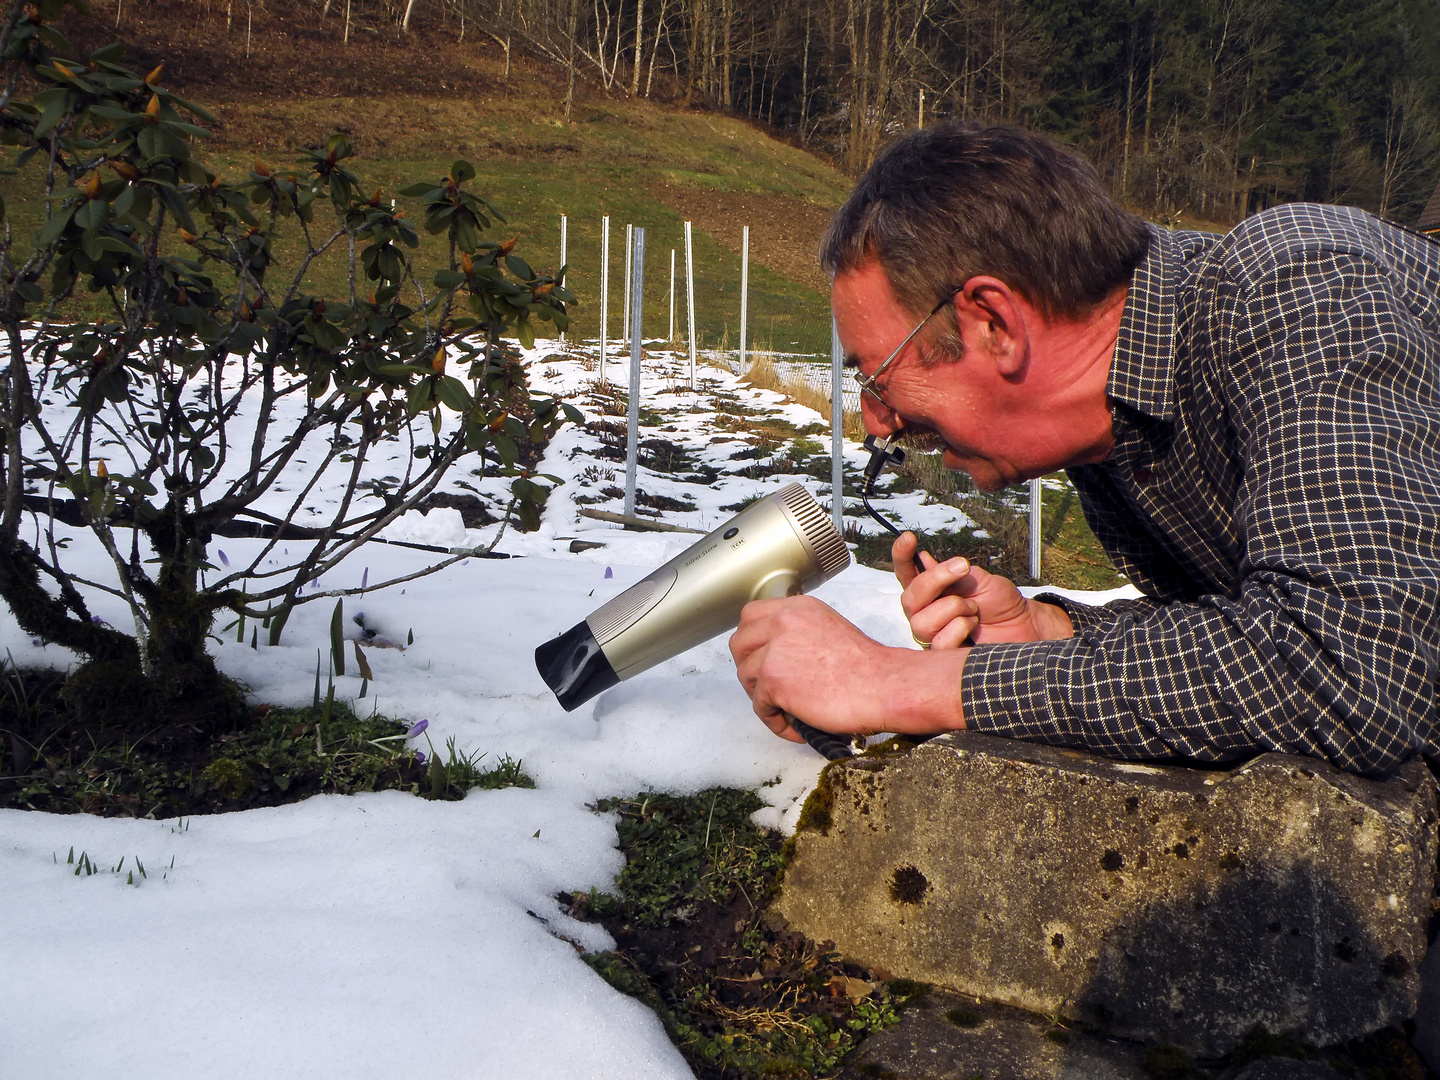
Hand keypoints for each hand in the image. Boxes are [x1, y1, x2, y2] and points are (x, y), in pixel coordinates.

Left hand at [729, 595, 966, 742]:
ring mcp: (774, 650)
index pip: (751, 616)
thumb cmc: (868, 668)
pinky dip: (775, 721)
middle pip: (739, 643)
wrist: (885, 686)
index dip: (752, 641)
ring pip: (746, 676)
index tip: (761, 657)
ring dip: (762, 696)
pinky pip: (759, 706)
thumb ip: (800, 633)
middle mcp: (783, 621)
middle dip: (749, 667)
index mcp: (798, 608)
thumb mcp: (829, 629)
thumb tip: (778, 653)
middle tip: (768, 686)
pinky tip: (796, 725)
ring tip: (787, 709)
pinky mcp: (773, 679)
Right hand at [892, 532, 1072, 645]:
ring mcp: (933, 636)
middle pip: (909, 599)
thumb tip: (924, 561)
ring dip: (952, 608)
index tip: (909, 537)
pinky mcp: (946, 657)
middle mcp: (925, 613)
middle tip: (963, 568)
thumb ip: (951, 574)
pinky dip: (958, 628)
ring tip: (974, 609)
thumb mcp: (978, 579)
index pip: (906, 574)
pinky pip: (938, 643)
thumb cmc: (1000, 601)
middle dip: (934, 580)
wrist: (1025, 625)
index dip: (901, 556)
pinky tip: (973, 625)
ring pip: (920, 623)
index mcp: (930, 591)